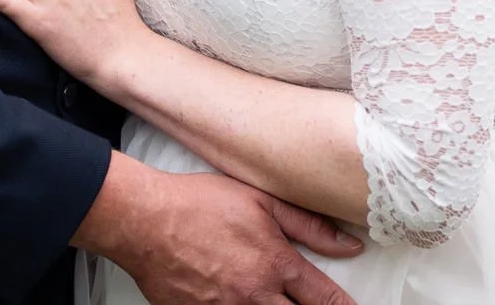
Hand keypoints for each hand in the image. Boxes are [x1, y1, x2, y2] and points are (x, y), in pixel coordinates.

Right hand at [77, 156, 360, 304]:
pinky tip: (246, 303)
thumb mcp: (260, 201)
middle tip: (310, 303)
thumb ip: (308, 225)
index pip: (325, 299)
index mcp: (276, 264)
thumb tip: (349, 243)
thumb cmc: (198, 204)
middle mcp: (256, 295)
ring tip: (273, 300)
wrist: (145, 220)